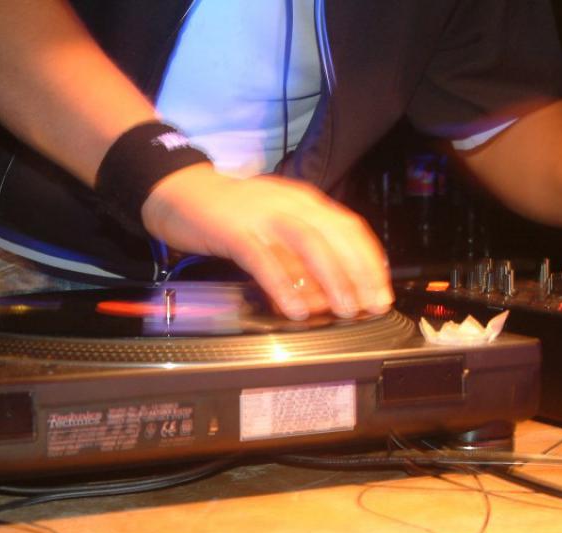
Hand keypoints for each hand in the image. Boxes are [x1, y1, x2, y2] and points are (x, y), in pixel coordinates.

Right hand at [142, 164, 393, 319]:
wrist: (182, 192)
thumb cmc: (233, 214)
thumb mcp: (275, 223)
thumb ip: (300, 250)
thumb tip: (327, 288)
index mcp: (304, 201)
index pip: (349, 227)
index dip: (369, 260)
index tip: (380, 290)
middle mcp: (290, 204)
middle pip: (335, 236)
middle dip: (359, 274)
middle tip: (370, 306)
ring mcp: (262, 215)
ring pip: (308, 244)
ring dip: (331, 279)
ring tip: (344, 310)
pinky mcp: (235, 231)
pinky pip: (265, 260)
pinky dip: (283, 285)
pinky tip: (295, 309)